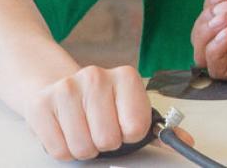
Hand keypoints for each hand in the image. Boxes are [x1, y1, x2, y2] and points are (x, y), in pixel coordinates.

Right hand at [23, 65, 151, 160]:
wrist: (56, 86)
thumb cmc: (100, 103)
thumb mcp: (132, 110)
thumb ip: (159, 128)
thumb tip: (185, 141)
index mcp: (125, 77)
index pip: (137, 127)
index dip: (130, 135)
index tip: (122, 125)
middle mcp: (96, 77)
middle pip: (108, 140)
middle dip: (105, 143)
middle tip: (99, 128)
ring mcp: (66, 88)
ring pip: (83, 148)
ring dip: (84, 147)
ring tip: (83, 129)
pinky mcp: (41, 104)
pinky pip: (60, 150)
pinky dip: (64, 149)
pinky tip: (65, 130)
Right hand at [191, 0, 226, 83]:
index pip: (212, 9)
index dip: (210, 2)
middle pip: (204, 31)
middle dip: (206, 19)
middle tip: (225, 8)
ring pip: (206, 52)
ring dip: (206, 36)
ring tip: (223, 22)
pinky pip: (220, 69)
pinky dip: (215, 53)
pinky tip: (225, 37)